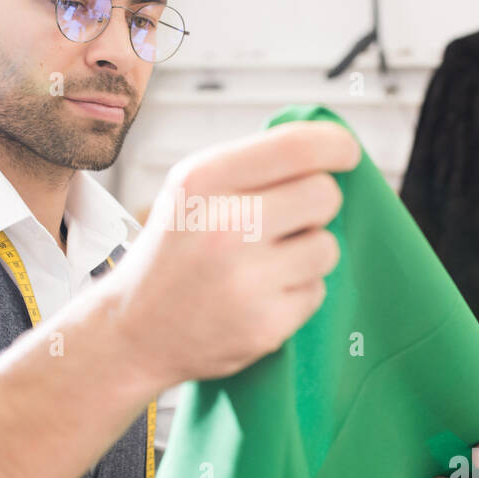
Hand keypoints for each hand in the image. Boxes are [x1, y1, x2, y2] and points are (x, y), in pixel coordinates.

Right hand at [105, 120, 361, 391]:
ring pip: (327, 246)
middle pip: (324, 194)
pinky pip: (317, 291)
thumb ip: (251, 166)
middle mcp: (224, 226)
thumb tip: (330, 147)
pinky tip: (258, 296)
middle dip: (317, 205)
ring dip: (308, 252)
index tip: (346, 153)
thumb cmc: (173, 253)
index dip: (336, 145)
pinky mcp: (265, 324)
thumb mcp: (191, 192)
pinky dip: (296, 292)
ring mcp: (246, 279)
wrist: (132, 332)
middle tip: (288, 220)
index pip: (297, 146)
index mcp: (204, 181)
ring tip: (265, 264)